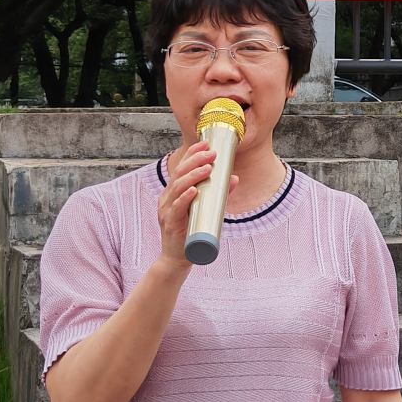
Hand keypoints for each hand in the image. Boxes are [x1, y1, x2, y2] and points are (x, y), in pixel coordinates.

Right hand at [156, 140, 234, 264]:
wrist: (177, 258)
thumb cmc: (191, 231)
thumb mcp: (206, 209)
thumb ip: (219, 194)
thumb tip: (235, 178)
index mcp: (174, 191)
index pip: (182, 167)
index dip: (192, 154)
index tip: (206, 144)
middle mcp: (167, 197)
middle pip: (179, 173)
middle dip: (195, 161)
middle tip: (211, 154)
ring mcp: (166, 210)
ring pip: (177, 188)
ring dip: (193, 176)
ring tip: (207, 168)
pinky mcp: (170, 223)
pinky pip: (176, 208)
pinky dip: (185, 198)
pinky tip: (193, 191)